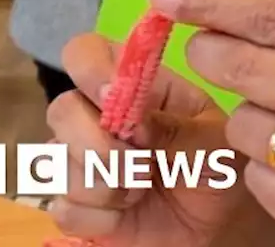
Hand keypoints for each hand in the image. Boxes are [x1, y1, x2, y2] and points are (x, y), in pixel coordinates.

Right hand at [46, 34, 274, 246]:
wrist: (217, 221)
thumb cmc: (218, 164)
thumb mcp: (214, 142)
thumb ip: (176, 128)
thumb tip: (133, 124)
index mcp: (135, 85)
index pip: (86, 53)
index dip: (89, 69)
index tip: (112, 97)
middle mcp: (98, 115)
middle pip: (61, 109)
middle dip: (98, 142)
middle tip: (141, 163)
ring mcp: (81, 159)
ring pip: (56, 163)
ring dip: (106, 184)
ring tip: (142, 189)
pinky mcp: (74, 204)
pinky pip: (64, 208)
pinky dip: (101, 217)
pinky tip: (125, 214)